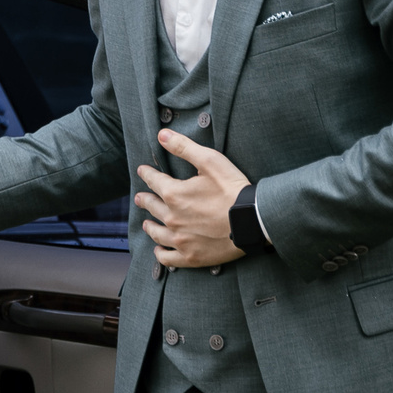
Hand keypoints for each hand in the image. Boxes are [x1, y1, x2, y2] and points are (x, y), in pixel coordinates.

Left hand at [134, 129, 248, 268]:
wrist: (252, 220)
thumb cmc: (233, 189)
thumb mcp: (210, 161)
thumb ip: (184, 147)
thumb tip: (162, 135)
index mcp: (173, 194)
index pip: (153, 181)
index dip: (147, 174)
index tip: (142, 171)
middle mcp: (171, 218)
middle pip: (152, 207)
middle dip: (145, 200)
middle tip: (140, 198)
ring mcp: (180, 239)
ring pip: (156, 232)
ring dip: (149, 226)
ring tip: (146, 223)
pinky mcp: (190, 256)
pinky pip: (167, 257)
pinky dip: (160, 253)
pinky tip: (159, 249)